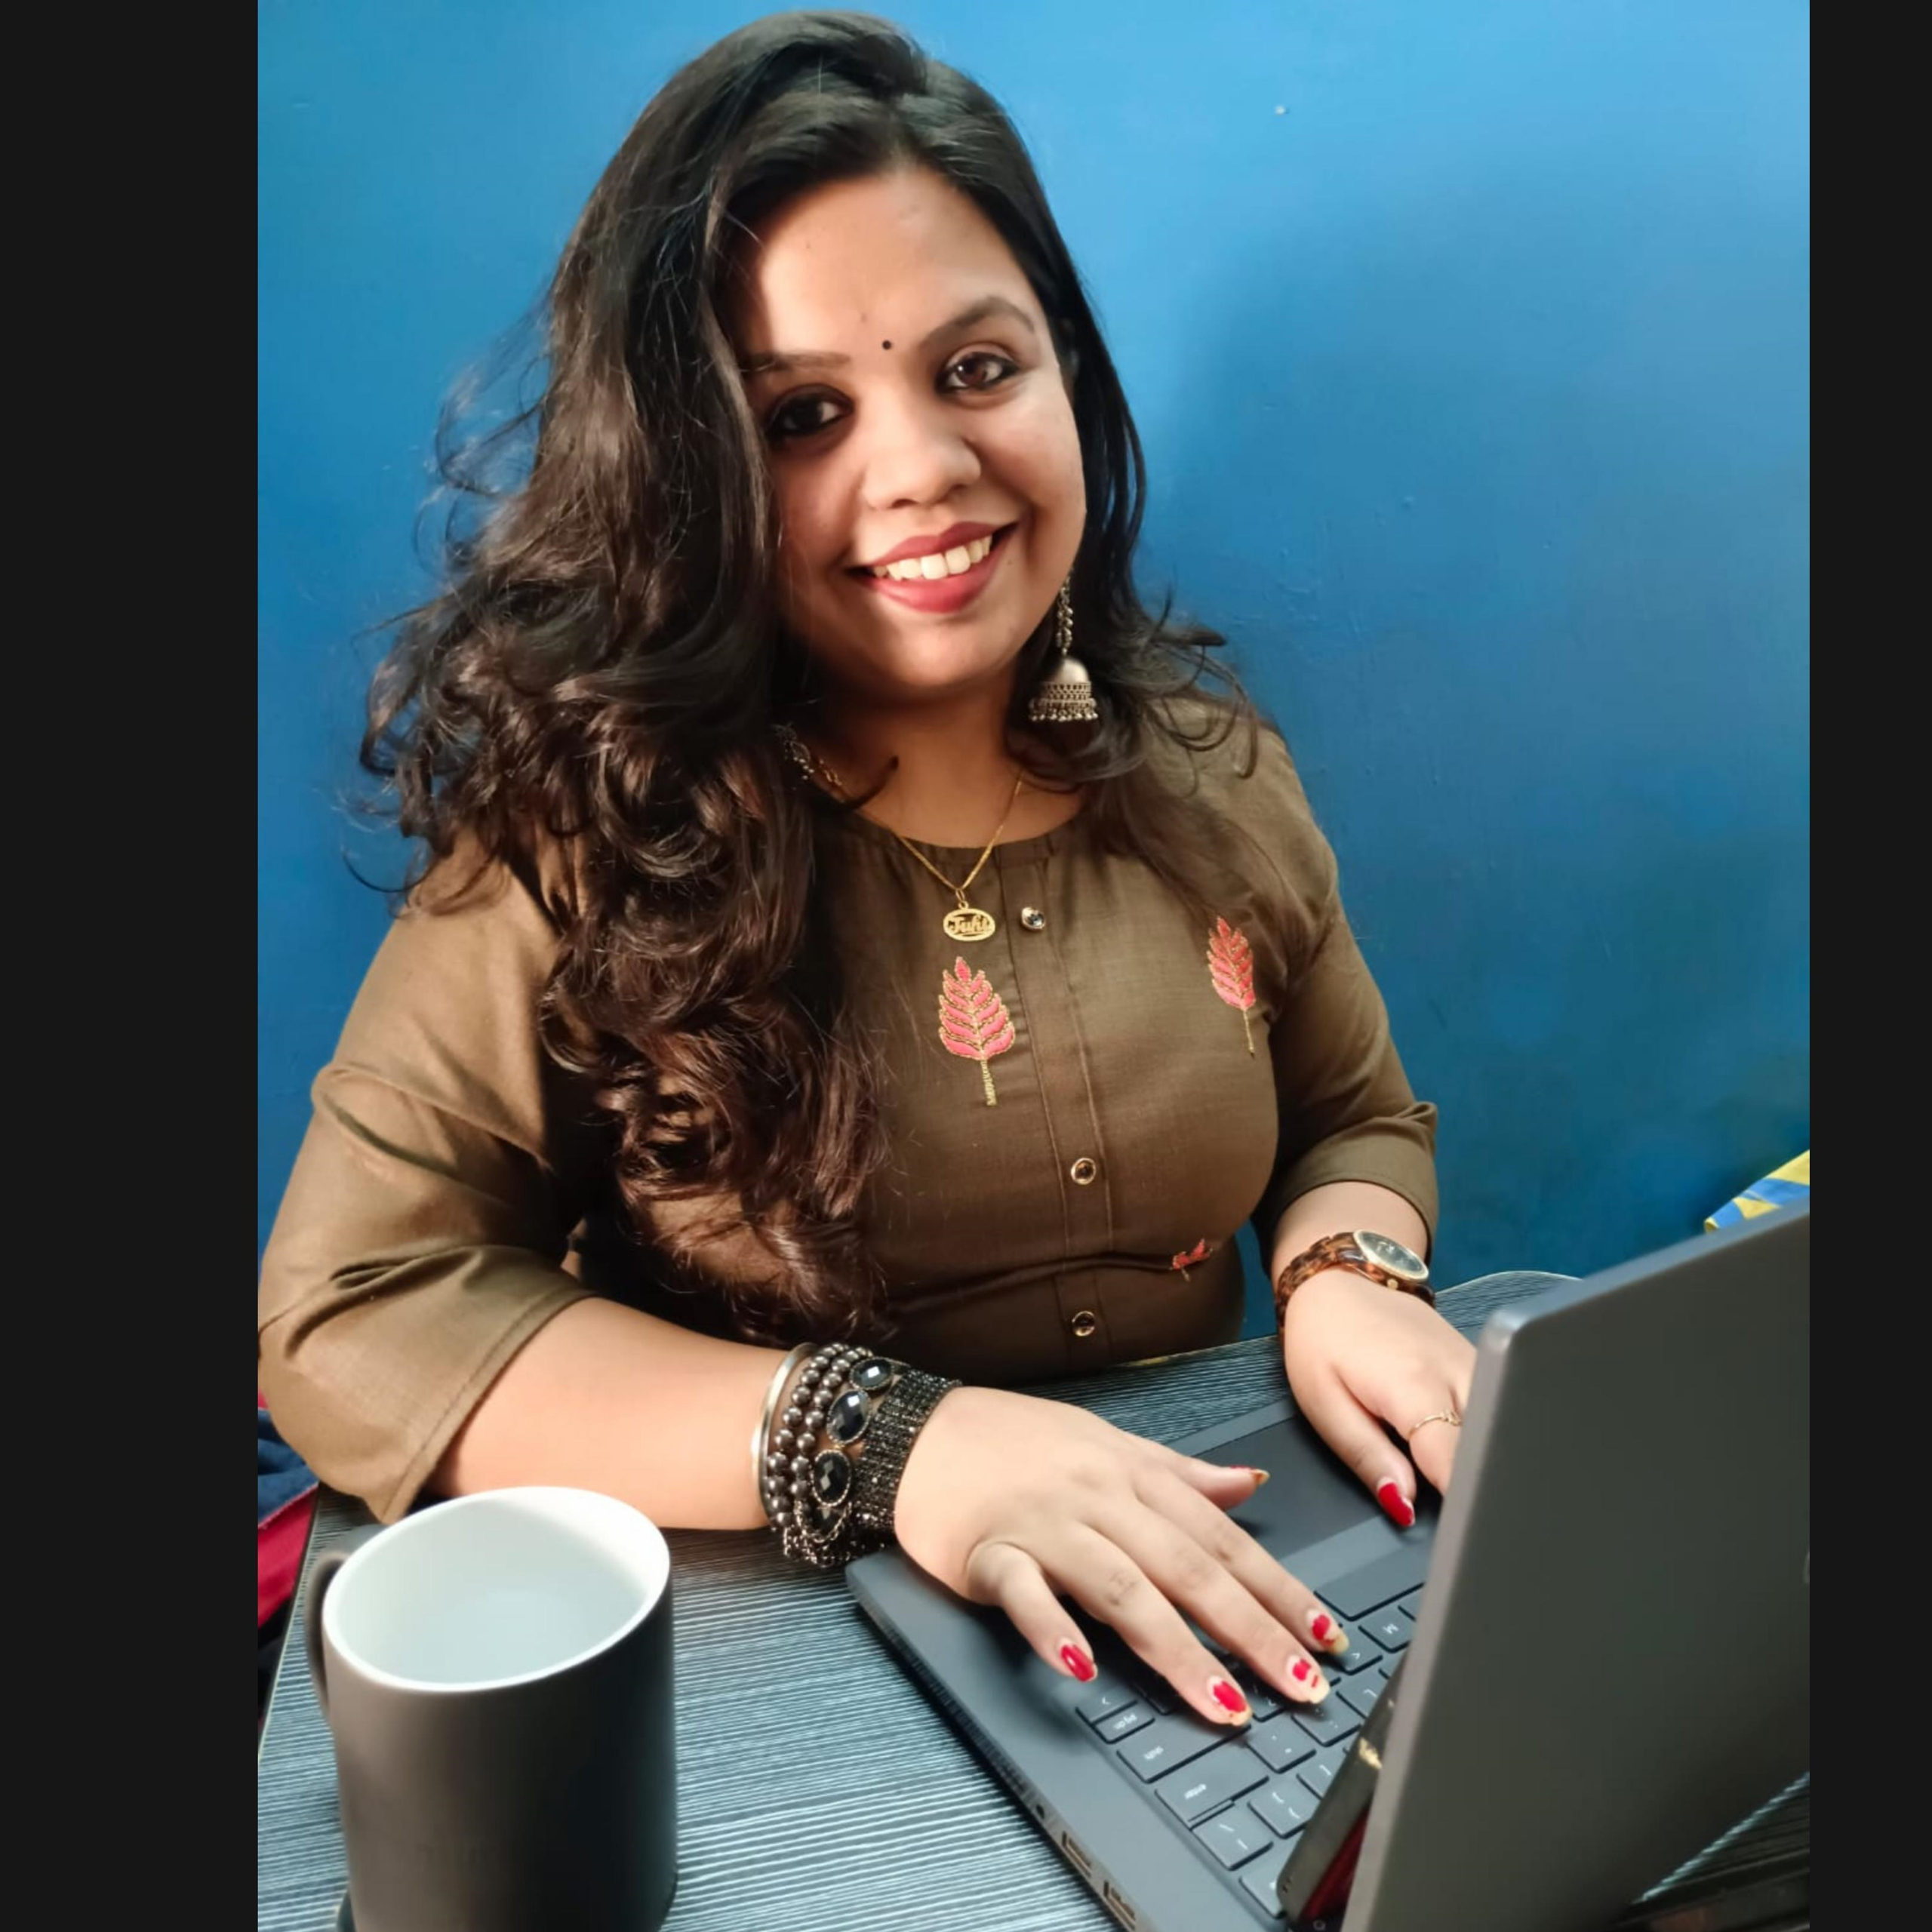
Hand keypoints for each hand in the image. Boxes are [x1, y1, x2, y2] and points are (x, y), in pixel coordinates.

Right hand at [893, 1385, 1350, 1726]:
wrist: (919, 1430)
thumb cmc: (1016, 1442)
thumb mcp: (1106, 1443)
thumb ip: (1181, 1473)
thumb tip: (1250, 1486)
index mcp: (1134, 1474)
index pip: (1221, 1538)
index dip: (1278, 1588)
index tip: (1327, 1638)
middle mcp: (1100, 1499)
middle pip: (1188, 1568)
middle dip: (1251, 1630)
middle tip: (1301, 1687)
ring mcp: (1046, 1526)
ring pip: (1123, 1588)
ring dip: (1179, 1650)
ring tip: (1226, 1707)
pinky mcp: (989, 1555)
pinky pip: (1024, 1594)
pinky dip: (1053, 1629)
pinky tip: (1081, 1669)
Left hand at [1279, 1271, 1476, 1525]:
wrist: (1342, 1278)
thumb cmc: (1323, 1340)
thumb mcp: (1324, 1403)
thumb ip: (1367, 1457)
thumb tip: (1406, 1507)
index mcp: (1416, 1386)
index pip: (1457, 1464)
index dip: (1465, 1507)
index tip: (1467, 1541)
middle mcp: (1458, 1373)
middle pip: (1491, 1449)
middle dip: (1486, 1490)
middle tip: (1477, 1529)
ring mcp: (1476, 1364)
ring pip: (1502, 1429)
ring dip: (1491, 1463)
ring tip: (1480, 1498)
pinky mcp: (1480, 1362)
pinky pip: (1498, 1408)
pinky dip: (1491, 1437)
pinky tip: (1481, 1459)